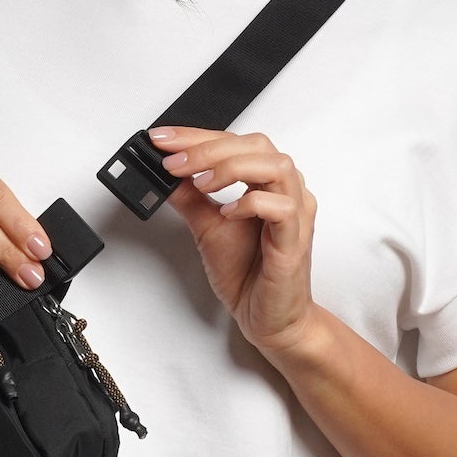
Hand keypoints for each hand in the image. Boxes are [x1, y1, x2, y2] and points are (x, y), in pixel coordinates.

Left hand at [150, 125, 318, 357]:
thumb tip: (162, 175)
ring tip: (200, 183)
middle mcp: (285, 191)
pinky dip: (251, 203)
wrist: (268, 319)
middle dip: (209, 148)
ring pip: (276, 166)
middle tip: (174, 162)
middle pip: (257, 145)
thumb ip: (189, 198)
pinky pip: (282, 207)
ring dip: (231, 168)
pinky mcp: (294, 241)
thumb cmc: (249, 274)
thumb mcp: (207, 228)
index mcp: (267, 183)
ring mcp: (295, 214)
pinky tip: (228, 212)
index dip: (197, 137)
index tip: (163, 139)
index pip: (236, 143)